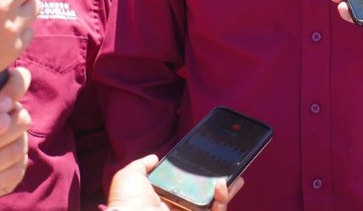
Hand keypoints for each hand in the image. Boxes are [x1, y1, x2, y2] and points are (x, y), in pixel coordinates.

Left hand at [107, 154, 241, 209]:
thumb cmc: (127, 201)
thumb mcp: (130, 175)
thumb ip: (142, 164)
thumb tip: (155, 158)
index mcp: (164, 197)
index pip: (187, 185)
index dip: (199, 174)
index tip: (208, 162)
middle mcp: (178, 207)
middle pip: (204, 194)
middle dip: (219, 182)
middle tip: (231, 169)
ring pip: (214, 204)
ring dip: (226, 191)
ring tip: (235, 176)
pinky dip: (222, 201)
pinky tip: (222, 186)